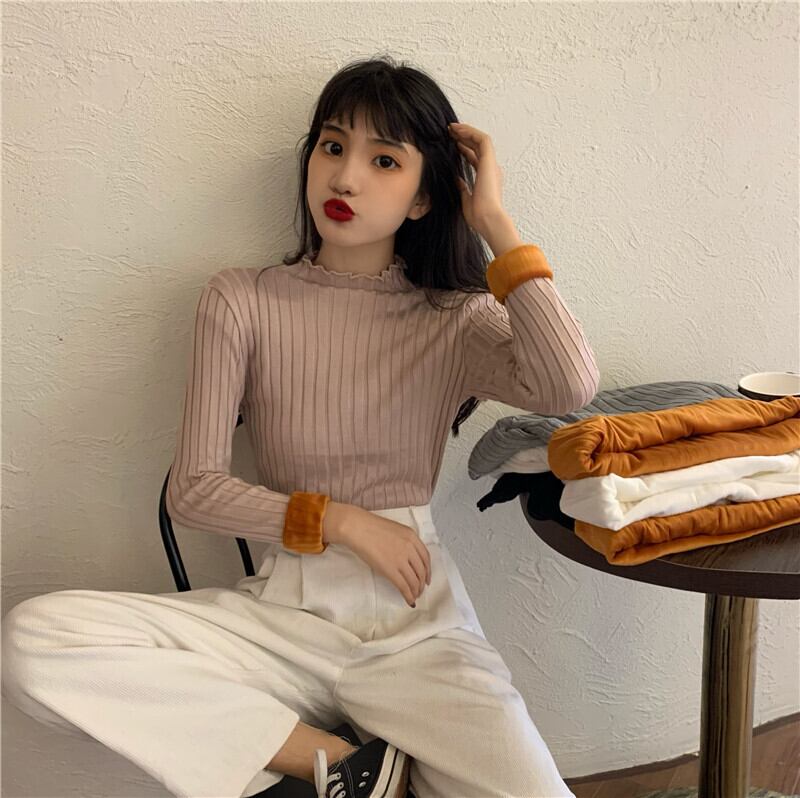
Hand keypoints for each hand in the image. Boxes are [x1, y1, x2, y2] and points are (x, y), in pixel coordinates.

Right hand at [333, 504, 431, 607]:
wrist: (357, 528)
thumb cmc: (370, 527)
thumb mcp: (395, 530)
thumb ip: (404, 542)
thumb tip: (406, 558)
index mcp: (412, 536)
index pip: (426, 558)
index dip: (428, 571)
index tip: (427, 579)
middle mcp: (410, 548)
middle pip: (421, 571)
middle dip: (422, 583)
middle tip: (420, 590)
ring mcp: (401, 559)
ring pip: (414, 580)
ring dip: (416, 591)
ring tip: (414, 596)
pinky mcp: (390, 570)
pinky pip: (403, 586)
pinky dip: (408, 595)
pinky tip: (409, 600)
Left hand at [448, 122, 505, 237]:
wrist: (488, 220)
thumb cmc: (478, 216)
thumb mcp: (465, 199)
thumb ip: (462, 187)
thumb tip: (455, 179)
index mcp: (486, 179)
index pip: (475, 158)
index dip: (463, 149)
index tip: (451, 144)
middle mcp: (491, 169)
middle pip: (477, 147)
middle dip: (464, 137)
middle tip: (449, 131)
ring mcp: (491, 164)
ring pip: (480, 140)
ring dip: (466, 131)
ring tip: (452, 127)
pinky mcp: (489, 161)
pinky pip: (482, 140)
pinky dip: (471, 132)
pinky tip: (458, 129)